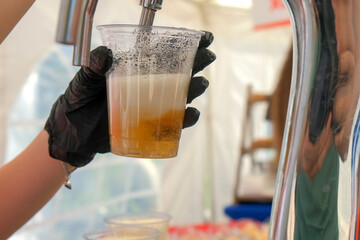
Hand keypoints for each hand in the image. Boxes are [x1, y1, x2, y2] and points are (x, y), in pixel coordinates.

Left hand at [45, 32, 215, 166]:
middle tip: (209, 57)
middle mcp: (146, 86)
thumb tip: (104, 53)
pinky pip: (172, 123)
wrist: (73, 135)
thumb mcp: (83, 83)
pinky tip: (191, 113)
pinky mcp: (149, 126)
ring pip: (179, 96)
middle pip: (178, 72)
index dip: (185, 44)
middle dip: (197, 63)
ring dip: (193, 90)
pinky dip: (184, 120)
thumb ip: (93, 68)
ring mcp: (149, 106)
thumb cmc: (77, 104)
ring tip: (202, 84)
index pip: (163, 53)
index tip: (204, 37)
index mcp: (134, 70)